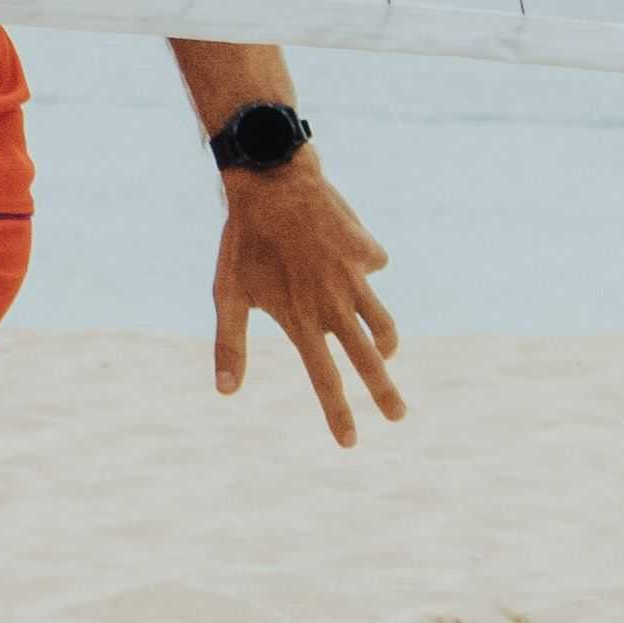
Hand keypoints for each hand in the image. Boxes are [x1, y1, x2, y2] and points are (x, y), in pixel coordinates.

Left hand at [211, 158, 403, 444]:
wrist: (271, 180)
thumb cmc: (243, 241)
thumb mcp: (228, 293)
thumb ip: (229, 343)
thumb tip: (225, 392)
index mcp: (301, 320)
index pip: (324, 379)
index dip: (338, 414)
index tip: (350, 442)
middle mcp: (333, 305)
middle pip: (368, 361)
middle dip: (384, 393)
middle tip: (398, 416)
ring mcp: (354, 278)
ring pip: (383, 324)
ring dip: (387, 344)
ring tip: (385, 354)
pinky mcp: (367, 251)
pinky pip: (373, 270)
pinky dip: (365, 273)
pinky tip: (346, 261)